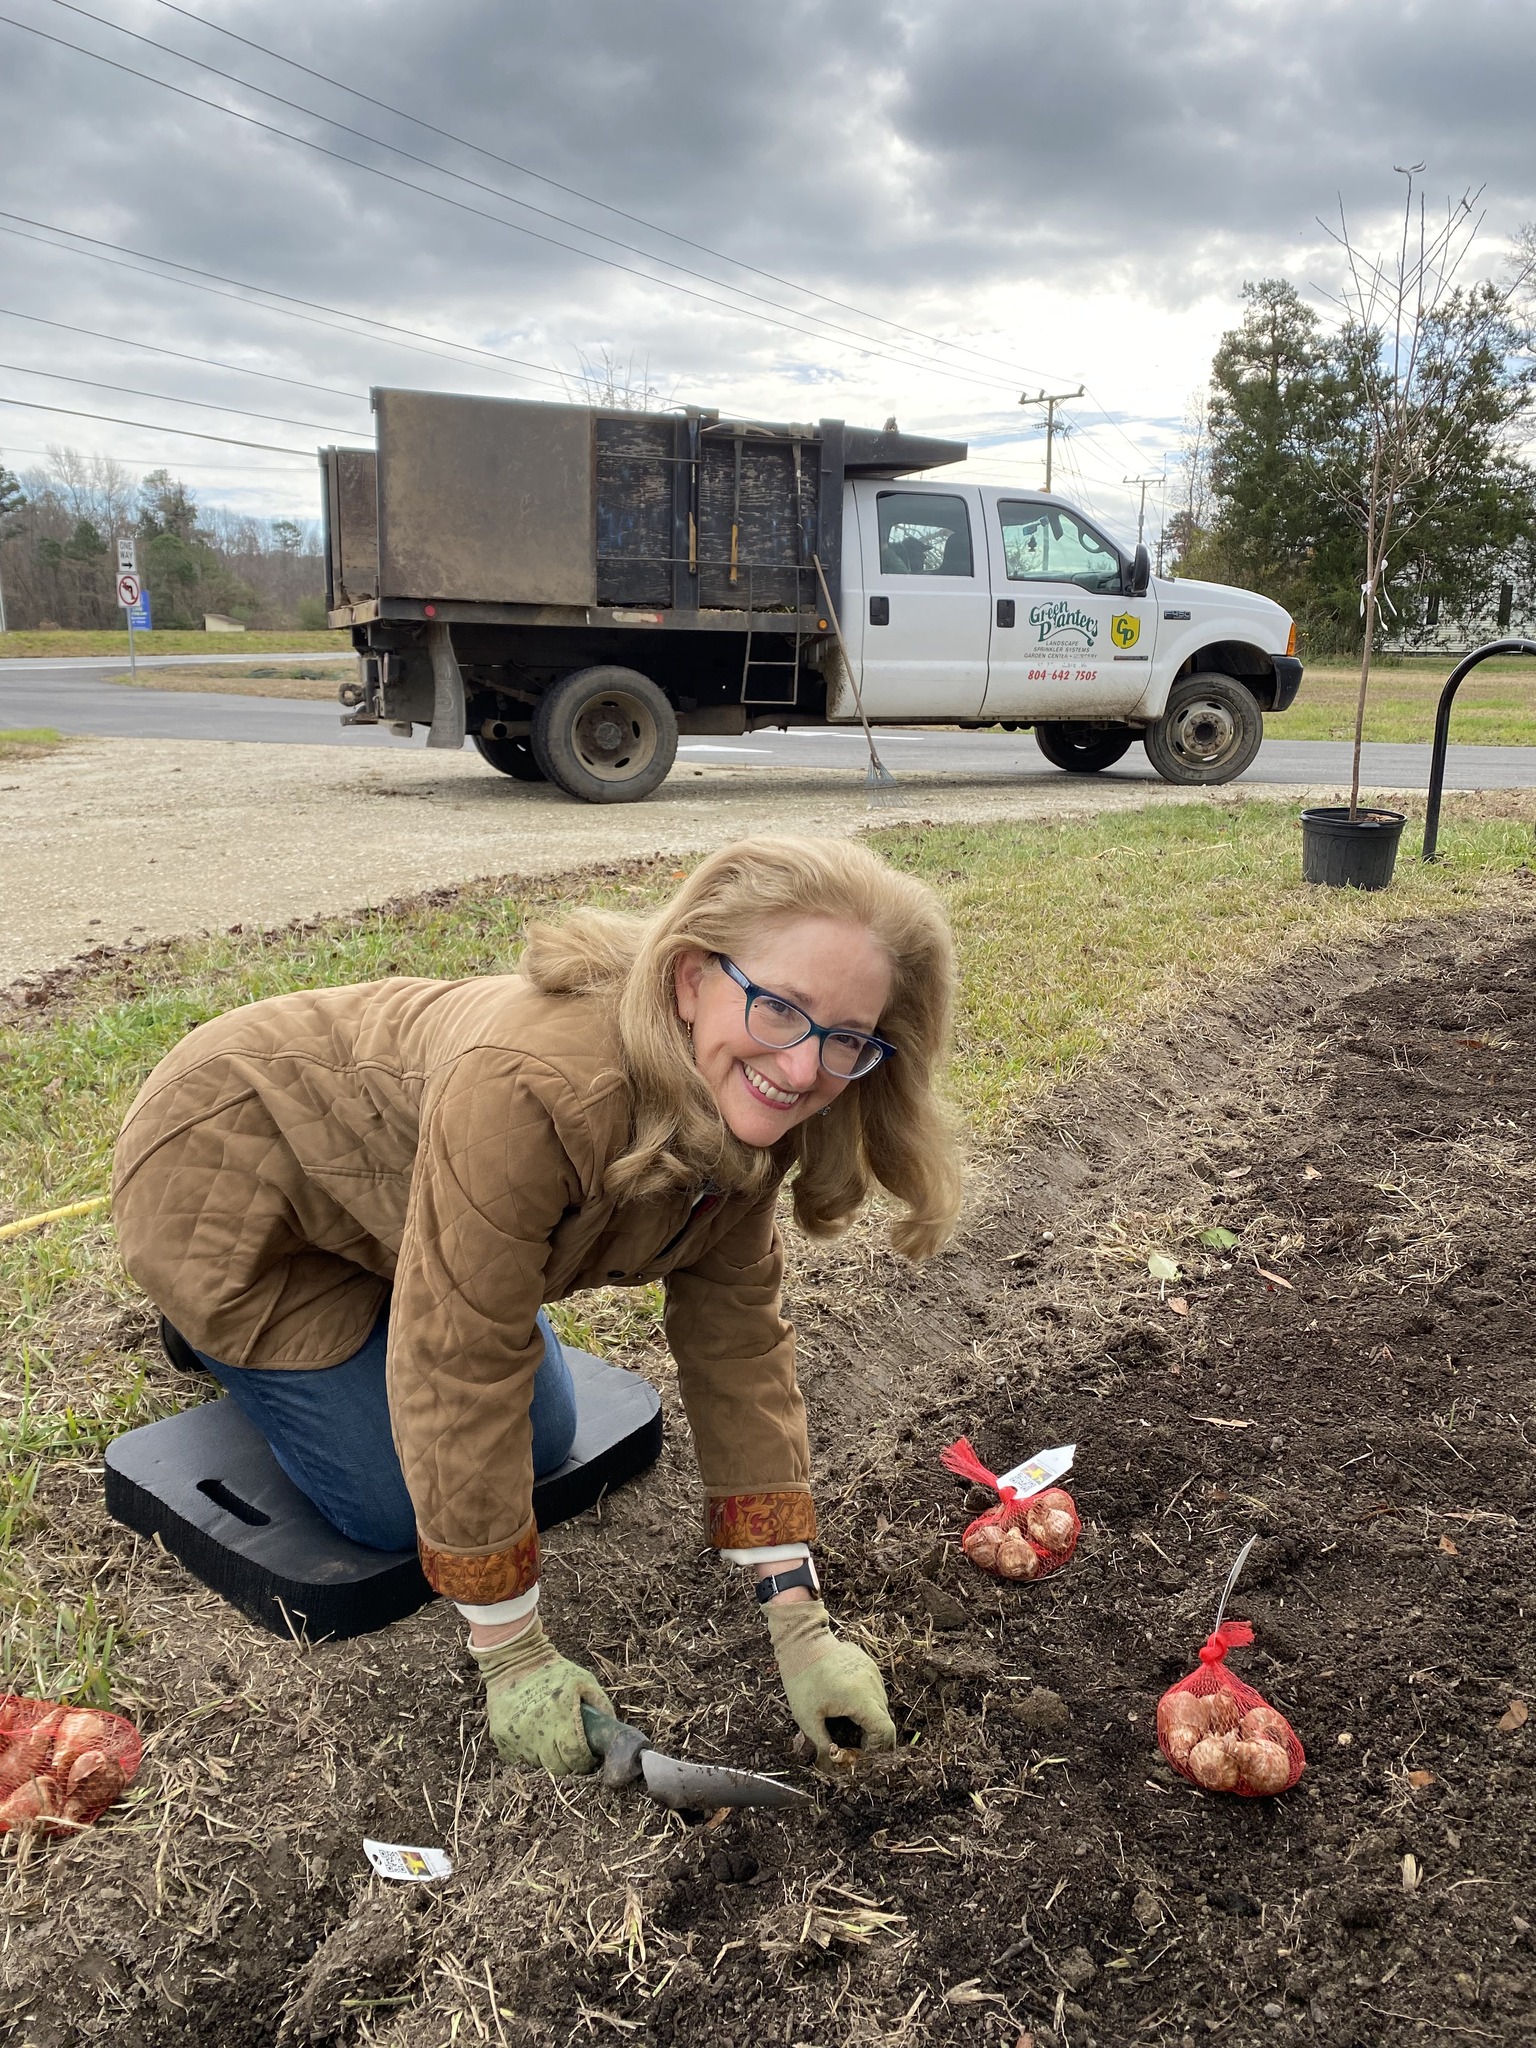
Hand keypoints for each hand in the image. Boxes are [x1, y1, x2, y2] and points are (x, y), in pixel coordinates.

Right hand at [471, 1618, 614, 1774]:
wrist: (514, 1658)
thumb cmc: (553, 1670)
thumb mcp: (583, 1680)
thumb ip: (600, 1705)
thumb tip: (610, 1731)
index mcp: (562, 1717)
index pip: (576, 1757)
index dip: (584, 1761)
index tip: (588, 1757)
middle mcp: (539, 1732)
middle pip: (557, 1767)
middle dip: (567, 1762)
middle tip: (570, 1750)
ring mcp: (518, 1737)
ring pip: (537, 1763)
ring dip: (546, 1755)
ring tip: (549, 1736)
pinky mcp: (501, 1738)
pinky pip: (518, 1757)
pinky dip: (527, 1751)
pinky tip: (531, 1734)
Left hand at [765, 1599, 895, 1762]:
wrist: (801, 1641)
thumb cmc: (802, 1681)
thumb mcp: (808, 1719)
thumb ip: (825, 1745)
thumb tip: (835, 1762)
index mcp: (862, 1699)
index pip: (885, 1732)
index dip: (877, 1749)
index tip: (859, 1756)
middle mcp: (873, 1684)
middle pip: (884, 1720)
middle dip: (871, 1738)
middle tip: (851, 1746)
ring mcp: (872, 1672)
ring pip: (880, 1705)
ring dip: (869, 1720)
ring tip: (846, 1724)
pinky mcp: (867, 1664)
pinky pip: (874, 1690)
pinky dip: (866, 1703)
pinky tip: (845, 1705)